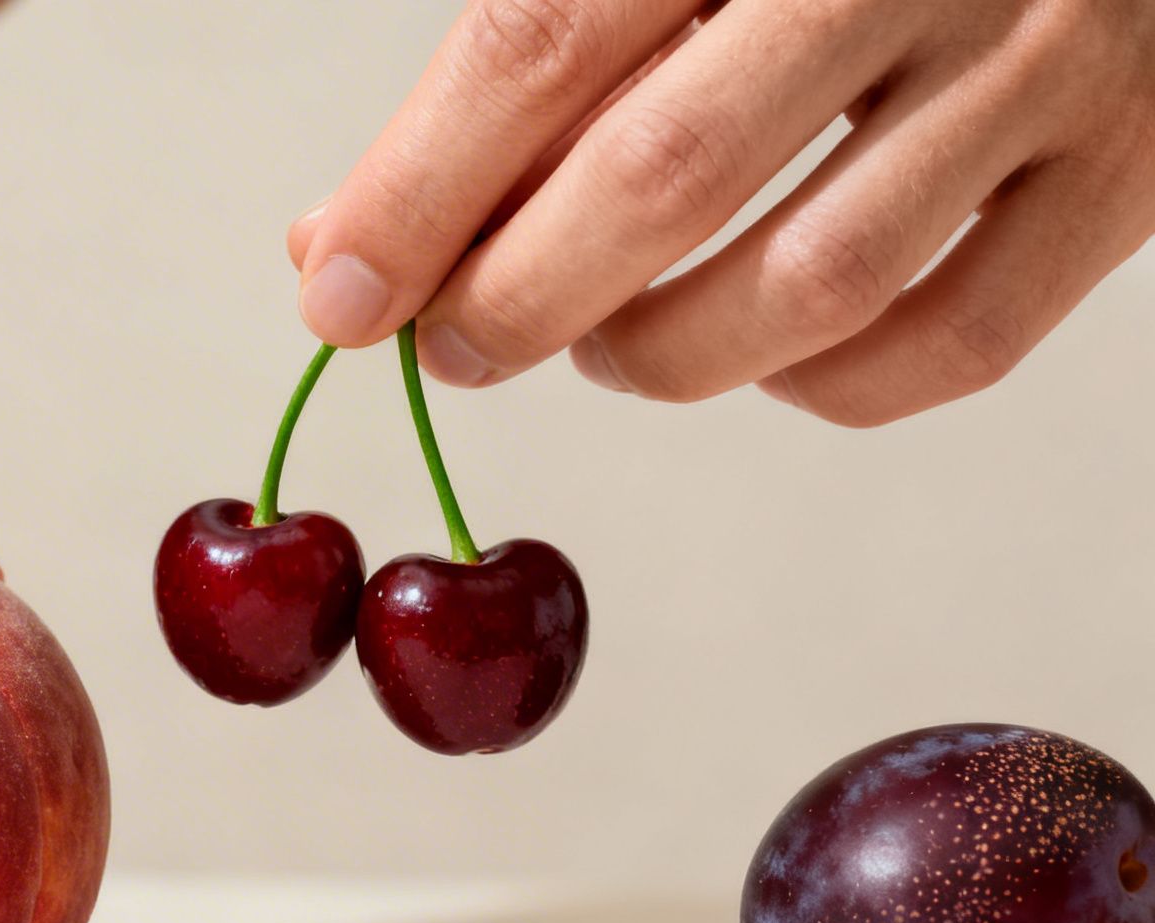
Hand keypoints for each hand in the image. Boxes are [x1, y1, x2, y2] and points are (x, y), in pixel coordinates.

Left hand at [289, 0, 1154, 425]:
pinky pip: (955, 344)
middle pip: (667, 172)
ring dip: (661, 356)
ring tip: (601, 347)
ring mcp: (1042, 63)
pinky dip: (824, 388)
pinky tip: (761, 358)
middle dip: (520, 297)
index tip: (341, 298)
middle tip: (458, 347)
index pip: (540, 43)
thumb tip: (338, 251)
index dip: (420, 190)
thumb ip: (516, 72)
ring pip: (814, 284)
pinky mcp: (1128, 173)